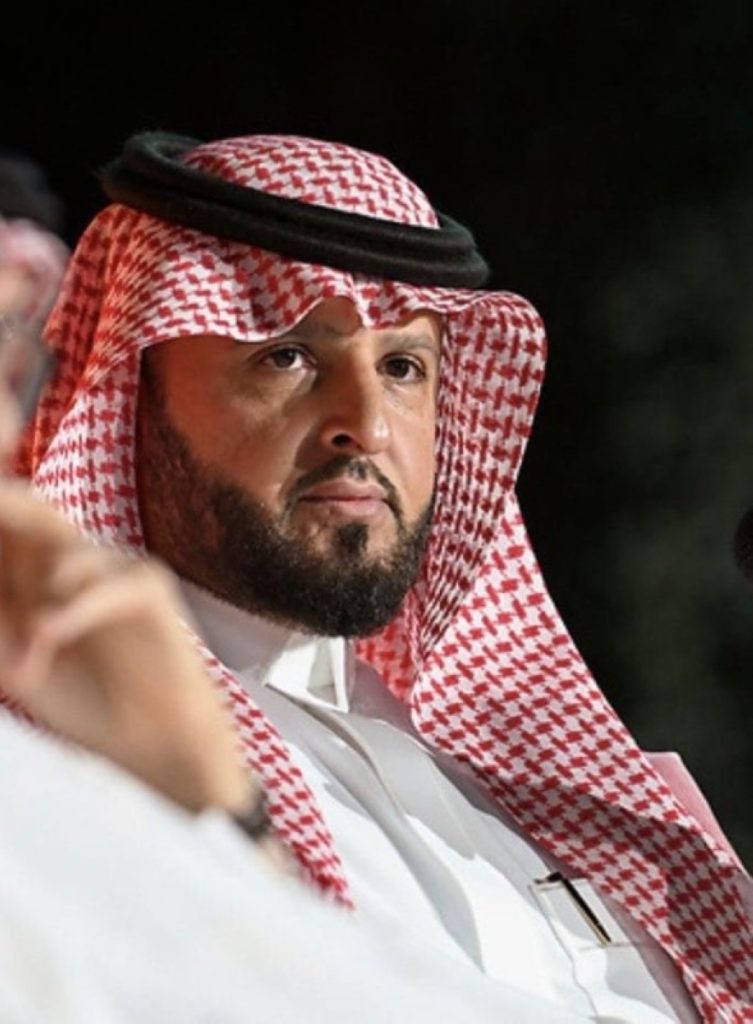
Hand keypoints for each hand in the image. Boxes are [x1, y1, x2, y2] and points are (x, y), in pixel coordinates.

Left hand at [0, 481, 255, 816]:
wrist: (153, 740)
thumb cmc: (88, 698)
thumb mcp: (13, 659)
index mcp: (44, 568)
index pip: (12, 526)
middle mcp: (81, 558)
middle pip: (35, 512)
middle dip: (7, 511)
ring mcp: (118, 567)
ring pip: (60, 557)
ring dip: (32, 609)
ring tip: (28, 671)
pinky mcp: (149, 589)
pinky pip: (104, 588)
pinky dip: (71, 614)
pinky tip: (47, 636)